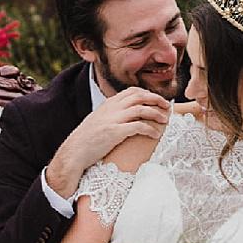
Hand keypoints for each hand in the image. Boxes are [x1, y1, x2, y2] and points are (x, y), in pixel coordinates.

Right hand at [45, 87, 169, 197]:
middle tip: (167, 105)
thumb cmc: (87, 139)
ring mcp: (113, 119)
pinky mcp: (115, 132)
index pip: (132, 91)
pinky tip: (155, 135)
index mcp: (108, 104)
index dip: (147, 93)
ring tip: (165, 120)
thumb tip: (126, 115)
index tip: (156, 99)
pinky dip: (150, 129)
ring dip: (156, 113)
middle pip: (140, 96)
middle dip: (156, 99)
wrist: (75, 151)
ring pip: (141, 109)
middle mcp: (112, 108)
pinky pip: (138, 127)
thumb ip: (111, 114)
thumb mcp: (98, 120)